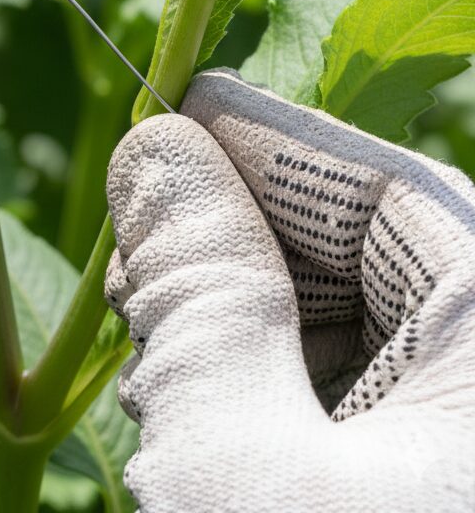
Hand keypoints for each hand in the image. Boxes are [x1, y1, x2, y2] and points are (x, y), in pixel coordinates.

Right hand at [105, 68, 474, 512]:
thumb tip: (157, 150)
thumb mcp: (238, 468)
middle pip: (371, 260)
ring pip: (346, 331)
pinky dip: (254, 388)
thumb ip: (201, 294)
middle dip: (240, 241)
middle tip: (139, 254)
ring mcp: (450, 453)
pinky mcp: (408, 489)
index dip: (278, 138)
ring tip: (150, 352)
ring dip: (235, 317)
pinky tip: (190, 409)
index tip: (177, 108)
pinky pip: (340, 405)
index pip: (402, 197)